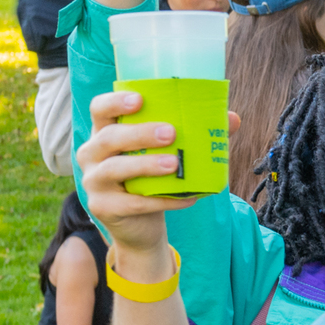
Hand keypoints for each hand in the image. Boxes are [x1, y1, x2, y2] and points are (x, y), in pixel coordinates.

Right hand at [75, 88, 221, 255]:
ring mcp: (94, 182)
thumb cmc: (153, 179)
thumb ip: (194, 135)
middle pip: (109, 138)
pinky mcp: (103, 208)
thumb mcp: (166, 154)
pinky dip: (163, 200)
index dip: (115, 101)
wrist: (141, 225)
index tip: (140, 99)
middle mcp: (91, 154)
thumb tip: (233, 119)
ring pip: (114, 169)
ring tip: (174, 164)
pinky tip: (188, 198)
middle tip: (170, 133)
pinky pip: (133, 203)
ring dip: (145, 165)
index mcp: (104, 133)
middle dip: (139, 134)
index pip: (99, 109)